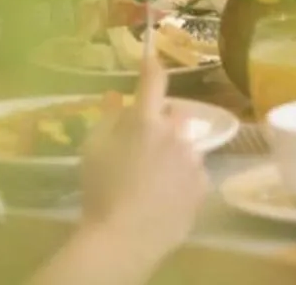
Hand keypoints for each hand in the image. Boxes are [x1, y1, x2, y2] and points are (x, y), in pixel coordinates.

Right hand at [78, 55, 209, 269]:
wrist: (124, 239)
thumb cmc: (100, 191)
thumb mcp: (92, 149)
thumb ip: (107, 117)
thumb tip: (113, 95)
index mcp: (145, 120)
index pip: (154, 81)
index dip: (153, 66)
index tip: (153, 56)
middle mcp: (176, 133)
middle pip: (175, 115)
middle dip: (163, 122)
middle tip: (144, 145)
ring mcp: (193, 159)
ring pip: (186, 145)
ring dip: (174, 152)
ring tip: (153, 179)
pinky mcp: (203, 185)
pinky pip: (194, 172)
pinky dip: (183, 177)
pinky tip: (165, 196)